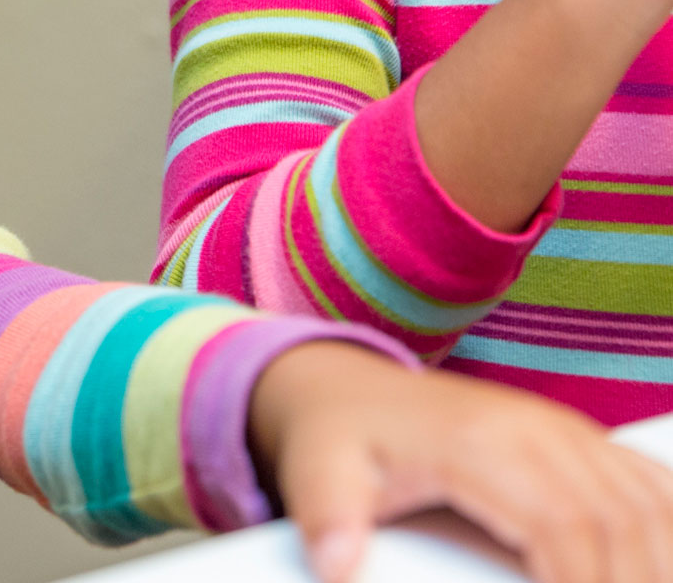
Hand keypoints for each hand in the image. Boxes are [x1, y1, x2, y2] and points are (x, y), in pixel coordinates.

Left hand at [249, 342, 672, 582]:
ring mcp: (563, 430)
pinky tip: (657, 565)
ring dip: (654, 564)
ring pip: (645, 505)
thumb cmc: (337, 438)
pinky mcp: (576, 440)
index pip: (560, 527)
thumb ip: (327, 521)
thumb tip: (337, 567)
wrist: (347, 390)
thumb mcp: (316, 475)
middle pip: (618, 523)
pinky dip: (666, 529)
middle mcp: (536, 429)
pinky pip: (648, 484)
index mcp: (480, 444)